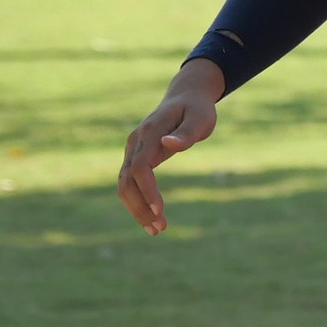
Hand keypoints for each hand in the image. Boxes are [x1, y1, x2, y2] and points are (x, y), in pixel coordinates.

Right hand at [118, 60, 223, 234]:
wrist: (186, 96)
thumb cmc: (198, 108)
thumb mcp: (201, 117)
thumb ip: (187, 132)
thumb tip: (169, 144)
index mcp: (151, 132)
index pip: (141, 166)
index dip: (147, 189)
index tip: (160, 210)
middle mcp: (136, 141)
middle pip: (127, 180)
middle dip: (140, 207)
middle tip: (160, 229)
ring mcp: (132, 149)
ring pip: (124, 185)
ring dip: (136, 209)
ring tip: (157, 230)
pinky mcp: (135, 156)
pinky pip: (130, 183)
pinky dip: (137, 201)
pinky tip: (151, 218)